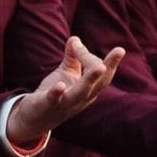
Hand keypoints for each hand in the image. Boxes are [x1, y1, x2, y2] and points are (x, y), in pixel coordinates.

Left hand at [6, 36, 123, 145]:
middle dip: (110, 66)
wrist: (35, 119)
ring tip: (100, 67)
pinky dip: (57, 92)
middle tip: (121, 50)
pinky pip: (54, 100)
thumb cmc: (55, 94)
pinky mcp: (48, 105)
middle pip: (99, 83)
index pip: (101, 72)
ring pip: (81, 92)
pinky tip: (60, 85)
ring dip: (90, 79)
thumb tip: (75, 38)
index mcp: (89, 90)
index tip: (80, 43)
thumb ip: (72, 56)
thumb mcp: (66, 73)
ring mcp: (66, 104)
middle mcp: (82, 98)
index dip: (98, 57)